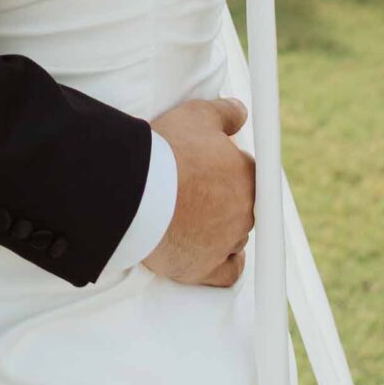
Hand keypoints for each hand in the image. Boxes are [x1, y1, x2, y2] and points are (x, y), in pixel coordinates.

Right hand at [140, 97, 254, 286]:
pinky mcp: (205, 269)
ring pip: (234, 236)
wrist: (135, 190)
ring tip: (191, 217)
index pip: (247, 174)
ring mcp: (226, 243)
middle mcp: (245, 212)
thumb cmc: (167, 151)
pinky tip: (214, 254)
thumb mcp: (197, 115)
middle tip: (193, 190)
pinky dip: (224, 265)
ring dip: (220, 228)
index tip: (208, 169)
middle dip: (223, 199)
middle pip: (242, 206)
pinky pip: (227, 273)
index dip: (226, 170)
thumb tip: (240, 111)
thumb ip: (225, 113)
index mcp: (248, 176)